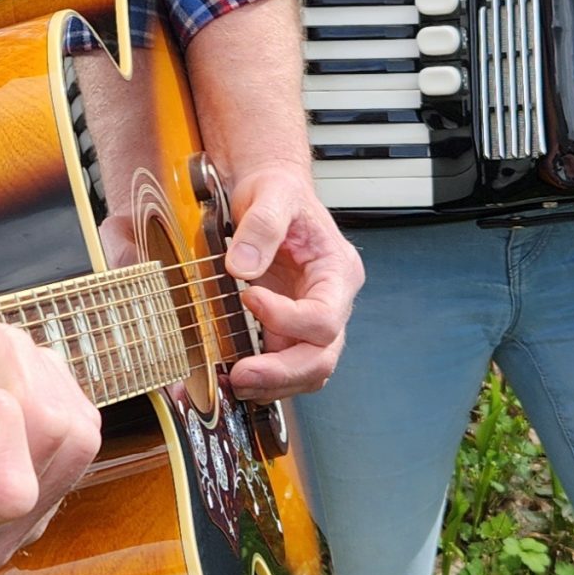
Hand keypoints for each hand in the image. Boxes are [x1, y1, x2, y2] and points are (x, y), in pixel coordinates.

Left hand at [216, 161, 363, 400]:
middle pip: (322, 356)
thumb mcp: (271, 194)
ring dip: (274, 383)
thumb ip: (261, 227)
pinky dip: (264, 378)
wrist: (269, 192)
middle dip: (283, 371)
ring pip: (307, 370)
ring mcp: (309, 318)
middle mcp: (331, 301)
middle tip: (242, 375)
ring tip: (236, 382)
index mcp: (338, 271)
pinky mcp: (287, 328)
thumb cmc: (279, 191)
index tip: (248, 296)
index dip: (287, 317)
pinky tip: (235, 376)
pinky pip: (285, 364)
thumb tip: (241, 267)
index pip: (324, 316)